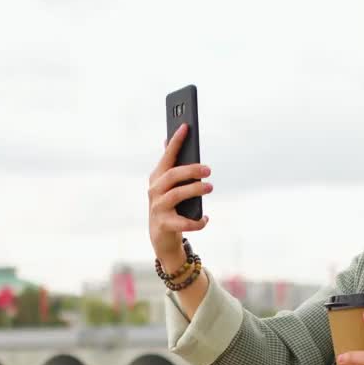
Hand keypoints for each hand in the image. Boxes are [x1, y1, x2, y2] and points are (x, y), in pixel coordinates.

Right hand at [147, 123, 211, 263]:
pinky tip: (205, 218)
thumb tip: (170, 139)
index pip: (167, 157)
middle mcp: (154, 191)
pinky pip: (183, 222)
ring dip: (195, 190)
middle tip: (209, 170)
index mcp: (157, 178)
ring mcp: (157, 208)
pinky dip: (197, 221)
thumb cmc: (170, 206)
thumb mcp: (169, 186)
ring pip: (176, 195)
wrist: (161, 237)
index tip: (186, 126)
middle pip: (172, 175)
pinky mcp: (164, 225)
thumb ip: (172, 165)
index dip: (176, 141)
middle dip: (191, 170)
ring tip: (209, 187)